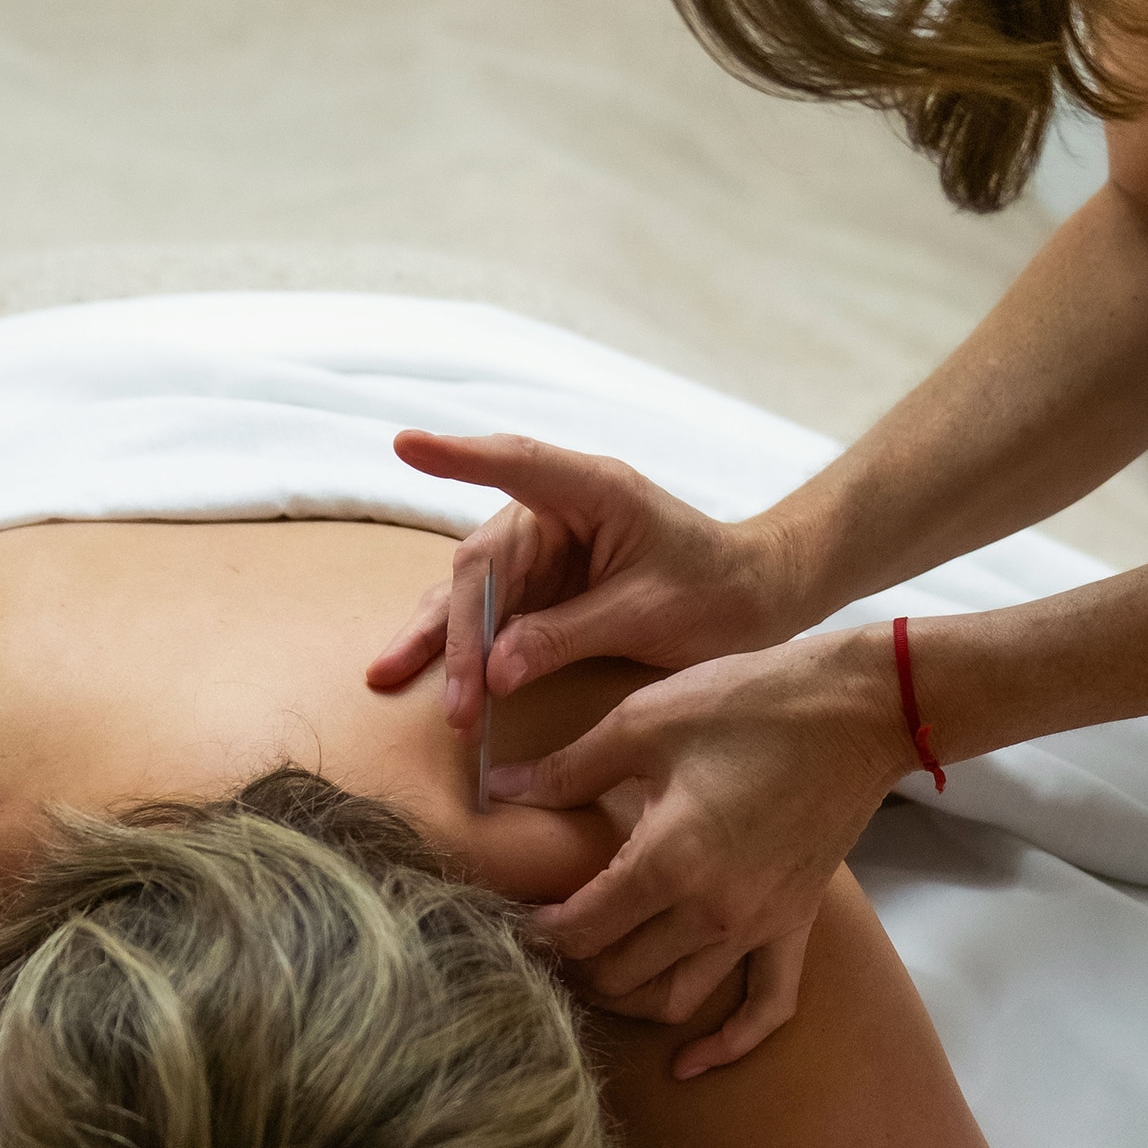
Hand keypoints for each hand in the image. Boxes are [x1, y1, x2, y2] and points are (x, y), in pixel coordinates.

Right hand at [365, 431, 807, 735]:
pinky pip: (489, 614)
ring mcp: (543, 550)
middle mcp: (555, 511)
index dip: (459, 458)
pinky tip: (414, 670)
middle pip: (485, 562)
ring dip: (442, 641)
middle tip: (458, 703)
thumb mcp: (646, 615)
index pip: (517, 464)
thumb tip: (494, 674)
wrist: (756, 598)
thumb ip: (567, 637)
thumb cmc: (717, 591)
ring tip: (391, 677)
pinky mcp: (541, 587)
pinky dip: (459, 647)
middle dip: (461, 634)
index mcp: (593, 491)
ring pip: (473, 591)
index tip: (407, 444)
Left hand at [490, 626, 914, 1076]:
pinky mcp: (795, 924)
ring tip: (593, 974)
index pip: (583, 926)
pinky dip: (725, 1043)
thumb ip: (569, 768)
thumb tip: (497, 788)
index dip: (539, 929)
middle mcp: (713, 910)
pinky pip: (765, 1007)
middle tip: (543, 940)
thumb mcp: (644, 720)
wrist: (857, 710)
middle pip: (620, 971)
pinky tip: (687, 1063)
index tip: (514, 913)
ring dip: (626, 998)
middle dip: (573, 963)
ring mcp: (760, 925)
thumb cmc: (748, 703)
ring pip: (675, 998)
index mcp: (669, 860)